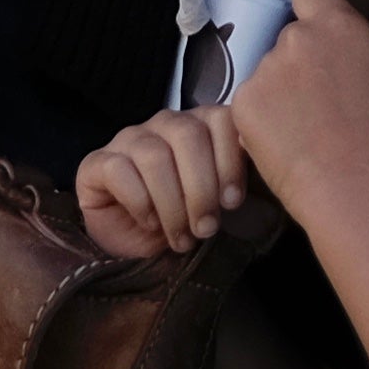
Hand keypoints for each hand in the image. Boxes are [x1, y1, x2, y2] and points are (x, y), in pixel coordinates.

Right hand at [74, 108, 248, 258]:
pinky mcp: (97, 162)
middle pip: (188, 136)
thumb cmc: (183, 222)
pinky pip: (120, 170)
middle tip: (206, 229)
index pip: (222, 119)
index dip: (230, 161)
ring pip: (155, 154)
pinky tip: (149, 223)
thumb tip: (271, 184)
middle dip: (201, 189)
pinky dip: (139, 202)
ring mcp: (129, 139)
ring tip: (181, 237)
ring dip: (172, 203)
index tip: (233, 202)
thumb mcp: (220, 209)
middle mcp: (166, 124)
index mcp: (201, 126)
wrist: (134, 249)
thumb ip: (241, 191)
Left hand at [229, 0, 368, 210]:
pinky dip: (261, 118)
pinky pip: (250, 102)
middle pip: (289, 38)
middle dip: (298, 62)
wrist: (351, 184)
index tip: (320, 41)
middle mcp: (296, 38)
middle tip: (316, 101)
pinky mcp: (242, 101)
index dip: (313, 14)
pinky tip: (283, 141)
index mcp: (337, 24)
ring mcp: (265, 69)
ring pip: (268, 72)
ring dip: (279, 92)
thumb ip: (365, 41)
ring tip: (301, 129)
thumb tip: (347, 37)